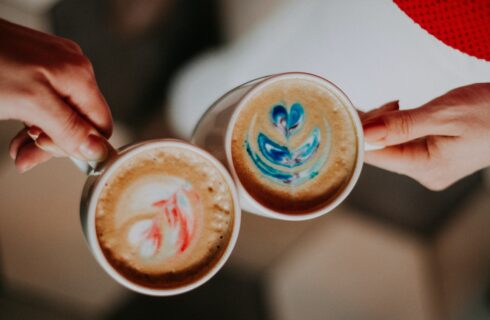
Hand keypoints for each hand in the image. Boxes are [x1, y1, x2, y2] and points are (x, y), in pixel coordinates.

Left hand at [0, 18, 111, 171]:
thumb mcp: (31, 104)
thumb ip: (69, 128)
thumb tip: (97, 149)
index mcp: (80, 76)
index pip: (101, 126)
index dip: (80, 146)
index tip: (50, 152)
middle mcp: (73, 70)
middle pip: (80, 122)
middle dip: (54, 143)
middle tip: (28, 154)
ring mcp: (55, 68)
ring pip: (61, 116)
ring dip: (39, 138)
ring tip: (19, 148)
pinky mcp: (37, 69)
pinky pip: (45, 104)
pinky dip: (32, 121)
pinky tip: (18, 131)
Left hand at [362, 83, 489, 189]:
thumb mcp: (445, 113)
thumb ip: (402, 125)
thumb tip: (365, 132)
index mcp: (427, 167)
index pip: (375, 155)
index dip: (358, 133)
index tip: (348, 112)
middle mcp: (425, 174)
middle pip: (381, 151)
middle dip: (374, 125)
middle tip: (388, 103)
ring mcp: (428, 168)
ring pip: (390, 146)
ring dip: (385, 124)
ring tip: (397, 104)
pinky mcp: (432, 158)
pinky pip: (402, 143)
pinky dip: (396, 127)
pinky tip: (399, 112)